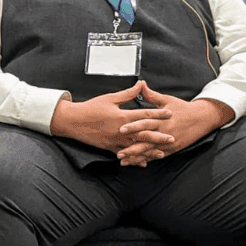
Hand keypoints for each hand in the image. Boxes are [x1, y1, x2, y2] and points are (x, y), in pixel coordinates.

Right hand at [50, 81, 173, 153]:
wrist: (73, 122)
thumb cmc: (91, 108)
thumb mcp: (110, 98)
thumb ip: (127, 93)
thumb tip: (140, 84)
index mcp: (122, 116)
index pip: (144, 115)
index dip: (158, 114)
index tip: (170, 113)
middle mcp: (120, 130)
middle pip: (144, 134)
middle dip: (159, 136)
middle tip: (172, 138)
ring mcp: (115, 141)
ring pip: (136, 147)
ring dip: (150, 150)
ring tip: (162, 153)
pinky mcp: (109, 147)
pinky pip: (125, 154)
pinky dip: (134, 158)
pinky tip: (143, 162)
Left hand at [124, 87, 232, 163]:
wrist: (202, 118)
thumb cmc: (183, 108)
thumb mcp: (167, 100)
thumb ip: (152, 95)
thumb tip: (141, 84)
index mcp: (162, 119)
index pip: (145, 123)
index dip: (133, 126)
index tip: (121, 130)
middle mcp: (164, 132)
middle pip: (146, 141)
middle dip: (132, 148)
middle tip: (118, 153)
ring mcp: (168, 142)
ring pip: (150, 151)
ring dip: (136, 157)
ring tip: (124, 161)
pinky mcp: (172, 149)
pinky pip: (158, 156)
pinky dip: (147, 159)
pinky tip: (137, 163)